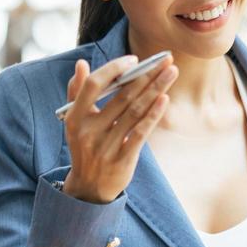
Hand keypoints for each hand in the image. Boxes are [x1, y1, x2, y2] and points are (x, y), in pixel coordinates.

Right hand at [60, 54, 177, 204]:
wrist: (88, 188)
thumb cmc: (84, 146)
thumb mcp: (74, 121)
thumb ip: (77, 92)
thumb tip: (82, 63)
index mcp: (74, 117)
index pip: (94, 85)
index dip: (114, 69)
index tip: (134, 59)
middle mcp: (88, 131)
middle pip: (122, 96)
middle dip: (146, 74)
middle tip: (166, 59)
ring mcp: (105, 146)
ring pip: (135, 111)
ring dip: (156, 89)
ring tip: (171, 72)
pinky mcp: (122, 160)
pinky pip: (140, 133)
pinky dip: (153, 115)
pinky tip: (164, 99)